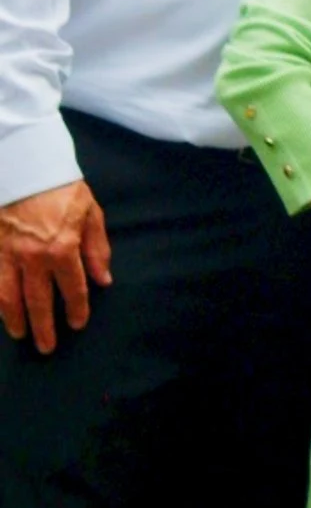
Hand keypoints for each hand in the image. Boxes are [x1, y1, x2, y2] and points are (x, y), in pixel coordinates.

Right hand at [0, 179, 111, 349]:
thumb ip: (97, 248)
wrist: (22, 161)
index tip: (77, 323)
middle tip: (46, 347)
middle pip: (39, 301)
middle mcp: (33, 256)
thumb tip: (103, 279)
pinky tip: (0, 309)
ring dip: (14, 318)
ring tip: (19, 334)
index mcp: (63, 248)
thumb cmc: (60, 185)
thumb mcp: (89, 212)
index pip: (72, 289)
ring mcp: (7, 253)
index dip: (76, 310)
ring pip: (8, 296)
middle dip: (43, 327)